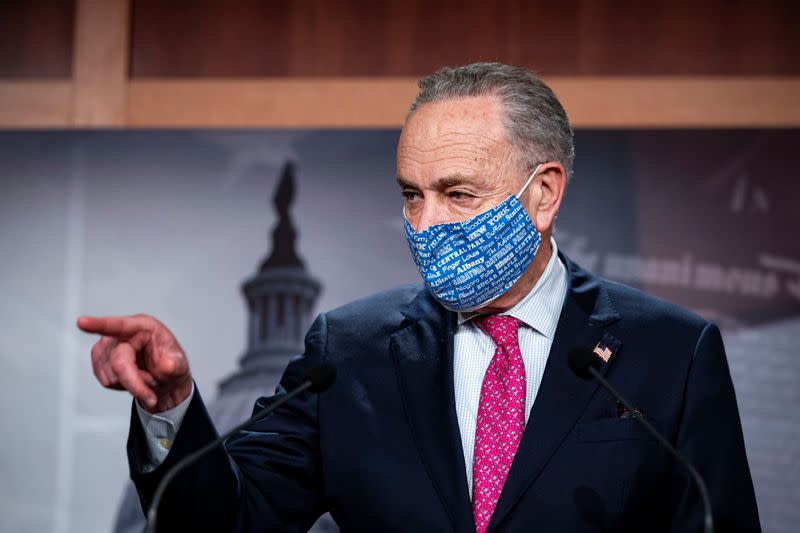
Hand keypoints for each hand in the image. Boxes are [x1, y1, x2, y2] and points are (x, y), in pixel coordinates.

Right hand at [77, 314, 192, 412]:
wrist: (163, 380)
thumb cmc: (170, 365)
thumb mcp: (180, 365)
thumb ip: (176, 365)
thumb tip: (167, 366)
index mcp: (144, 327)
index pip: (120, 326)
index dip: (100, 325)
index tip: (81, 323)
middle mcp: (123, 333)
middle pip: (119, 363)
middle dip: (135, 383)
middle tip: (151, 397)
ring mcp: (108, 346)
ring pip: (111, 375)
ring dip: (130, 383)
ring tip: (144, 377)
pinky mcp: (100, 359)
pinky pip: (105, 380)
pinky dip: (121, 385)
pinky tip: (131, 378)